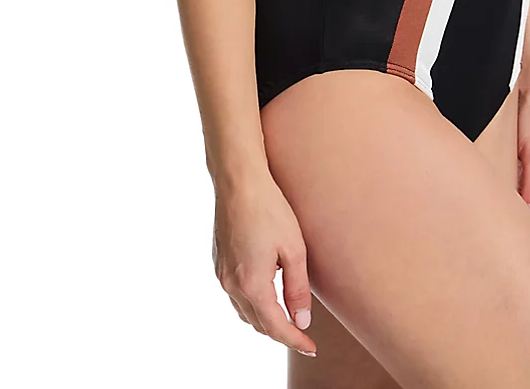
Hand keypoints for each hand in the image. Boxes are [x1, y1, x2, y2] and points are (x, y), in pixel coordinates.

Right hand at [212, 176, 317, 355]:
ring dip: (264, 319)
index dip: (295, 340)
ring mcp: (221, 274)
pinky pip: (235, 295)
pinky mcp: (218, 262)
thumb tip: (301, 320)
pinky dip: (252, 303)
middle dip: (280, 332)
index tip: (311, 347)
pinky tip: (266, 293)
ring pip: (244, 311)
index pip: (276, 327)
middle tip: (303, 334)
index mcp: (252, 284)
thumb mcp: (294, 249)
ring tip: (287, 318)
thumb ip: (298, 289)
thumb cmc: (270, 210)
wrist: (238, 182)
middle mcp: (231, 285)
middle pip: (257, 323)